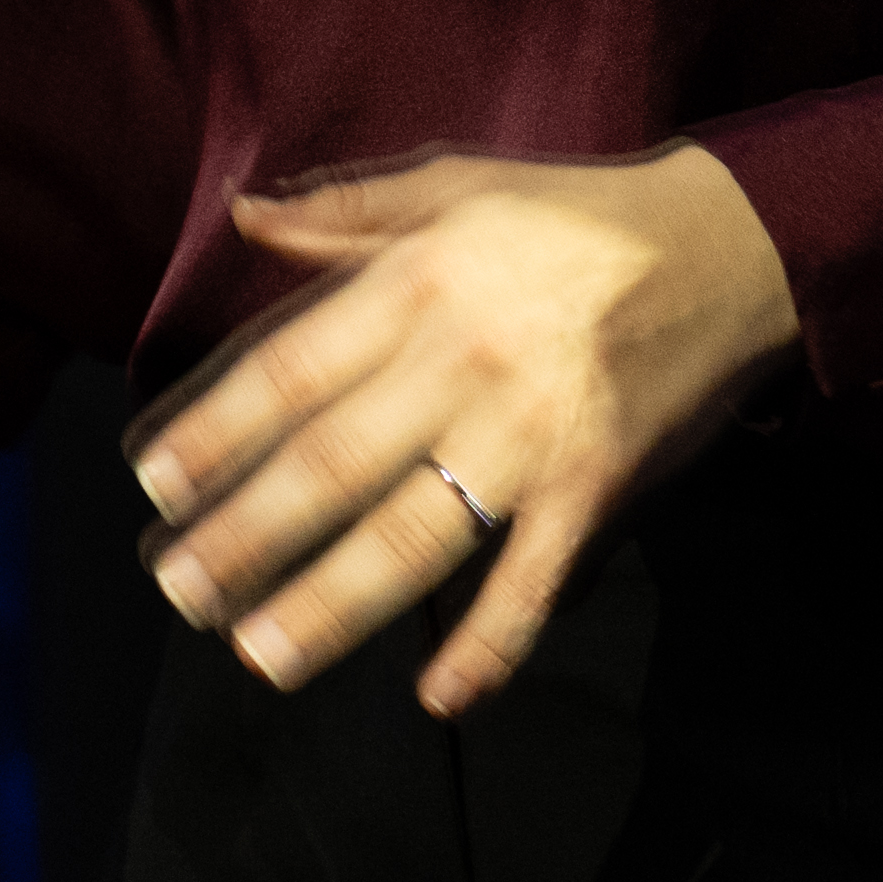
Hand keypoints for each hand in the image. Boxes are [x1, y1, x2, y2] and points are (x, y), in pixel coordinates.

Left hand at [130, 144, 797, 715]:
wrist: (731, 248)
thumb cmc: (575, 215)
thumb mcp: (457, 184)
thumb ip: (346, 209)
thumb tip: (241, 214)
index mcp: (417, 284)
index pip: (291, 367)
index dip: (215, 427)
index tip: (151, 481)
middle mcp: (462, 363)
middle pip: (332, 463)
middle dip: (246, 533)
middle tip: (176, 589)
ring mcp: (528, 437)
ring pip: (414, 534)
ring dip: (333, 603)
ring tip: (260, 654)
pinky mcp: (592, 491)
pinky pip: (531, 583)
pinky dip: (489, 644)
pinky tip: (436, 697)